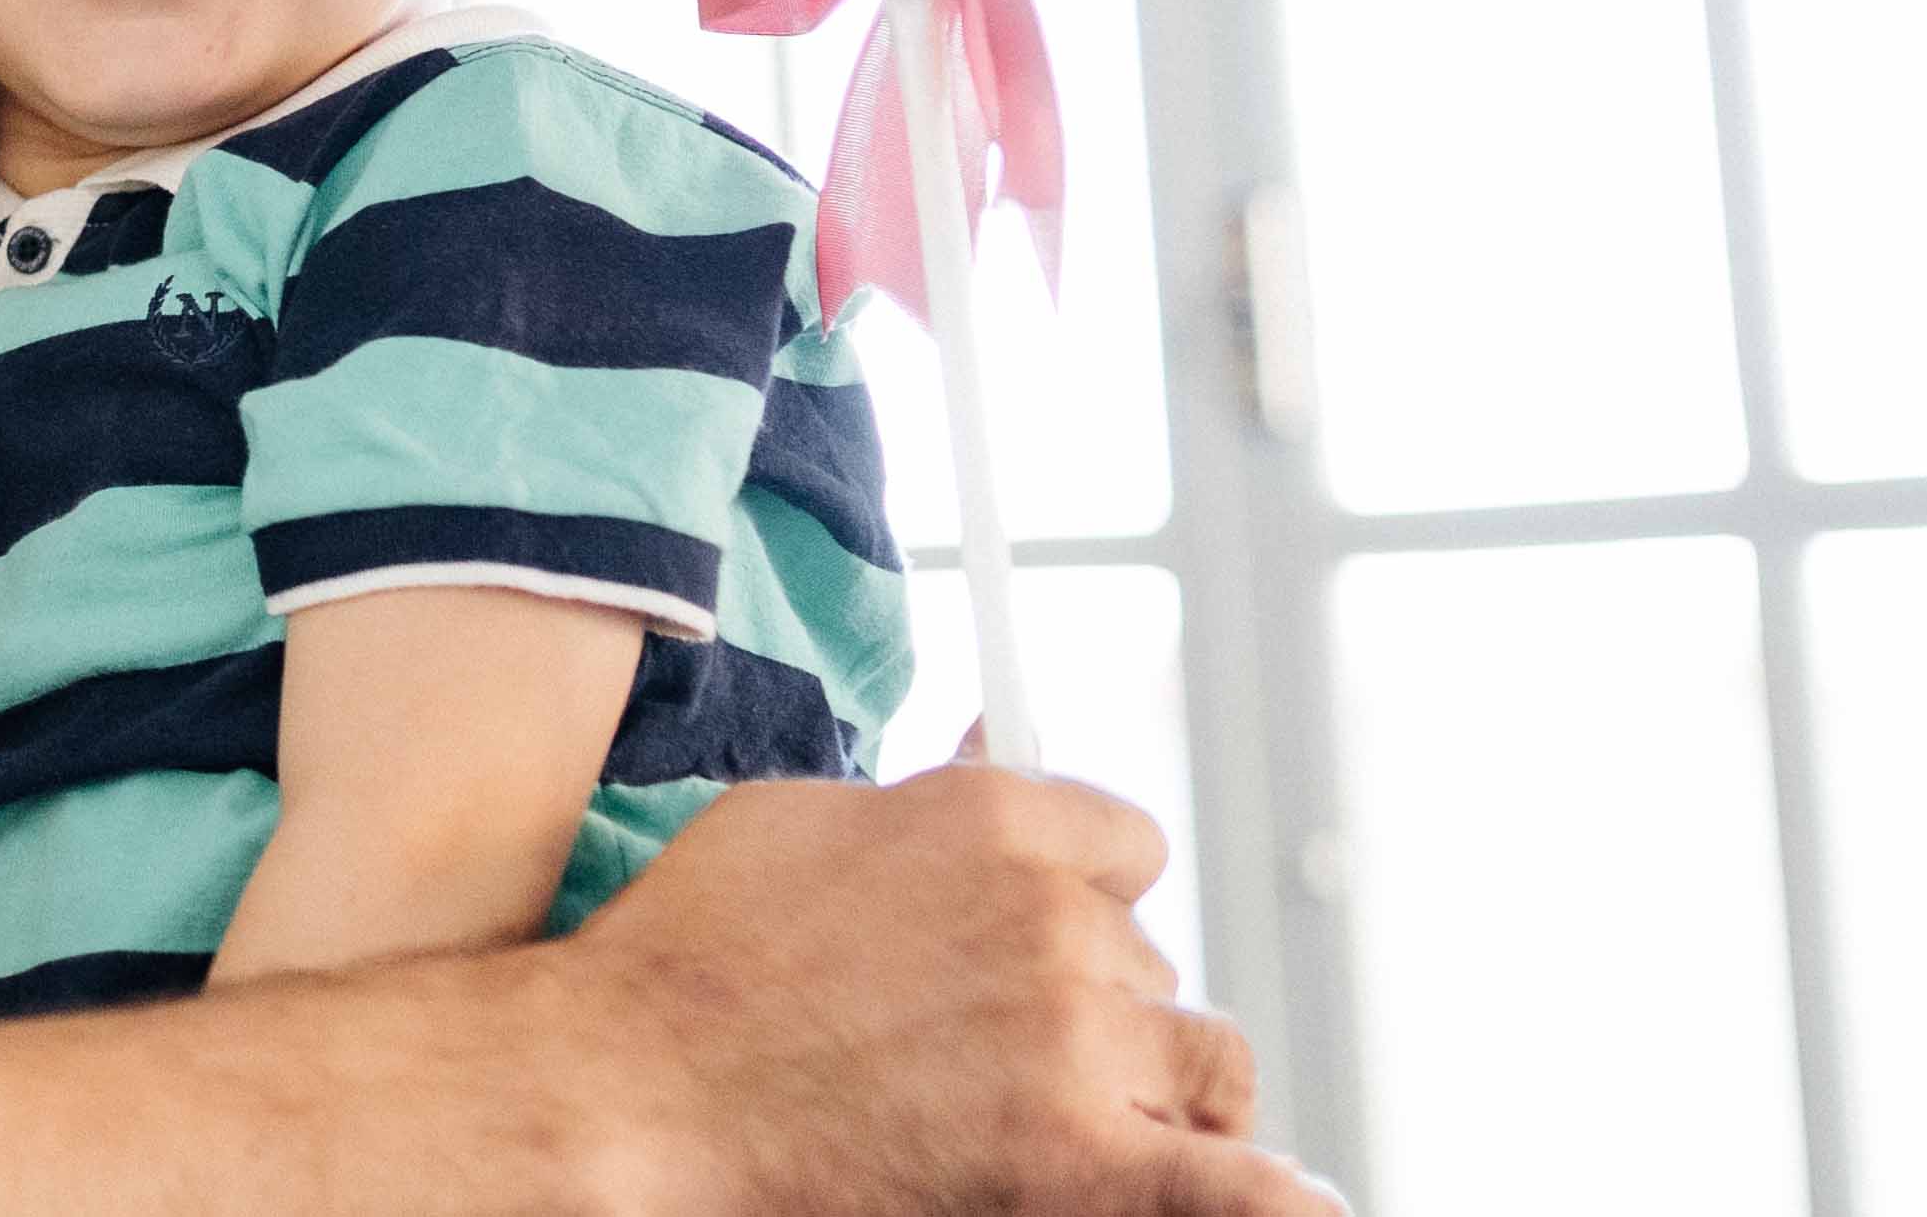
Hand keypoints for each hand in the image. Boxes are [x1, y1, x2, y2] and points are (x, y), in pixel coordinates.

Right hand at [536, 768, 1336, 1216]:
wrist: (626, 1086)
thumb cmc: (684, 959)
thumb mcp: (797, 821)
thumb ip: (920, 801)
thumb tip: (994, 754)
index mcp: (990, 816)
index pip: (1126, 848)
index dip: (1082, 897)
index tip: (1039, 935)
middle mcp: (1050, 916)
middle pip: (1149, 962)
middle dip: (1086, 1003)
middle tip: (975, 1049)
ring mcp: (1071, 1039)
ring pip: (1197, 1059)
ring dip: (1143, 1090)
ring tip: (1054, 1120)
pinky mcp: (1071, 1158)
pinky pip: (1235, 1186)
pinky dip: (1275, 1197)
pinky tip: (1300, 1201)